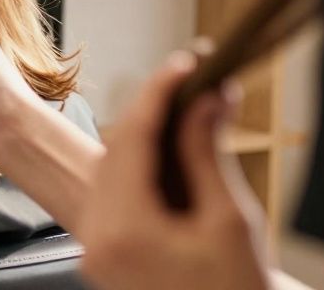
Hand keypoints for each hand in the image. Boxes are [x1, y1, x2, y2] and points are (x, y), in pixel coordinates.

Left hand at [79, 53, 267, 289]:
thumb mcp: (229, 219)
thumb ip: (206, 153)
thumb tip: (205, 96)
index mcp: (124, 229)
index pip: (132, 138)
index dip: (159, 93)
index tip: (185, 65)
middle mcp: (96, 239)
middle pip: (113, 150)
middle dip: (152, 111)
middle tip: (190, 82)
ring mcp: (94, 251)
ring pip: (109, 169)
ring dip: (143, 136)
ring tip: (185, 110)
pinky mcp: (101, 257)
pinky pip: (111, 195)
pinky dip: (136, 167)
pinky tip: (167, 151)